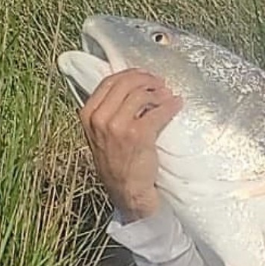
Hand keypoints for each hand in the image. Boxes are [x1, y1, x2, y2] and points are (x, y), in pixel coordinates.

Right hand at [78, 68, 181, 219]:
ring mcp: (118, 126)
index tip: (144, 75)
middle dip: (146, 80)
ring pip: (141, 95)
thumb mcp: (100, 134)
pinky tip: (177, 104)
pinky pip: (157, 112)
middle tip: (160, 83)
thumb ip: (108, 111)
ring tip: (167, 95)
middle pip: (125, 84)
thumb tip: (131, 87)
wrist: (126, 190)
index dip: (129, 75)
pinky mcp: (138, 135)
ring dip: (158, 92)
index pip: (108, 82)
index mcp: (88, 114)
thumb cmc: (117, 163)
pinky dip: (170, 106)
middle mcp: (100, 118)